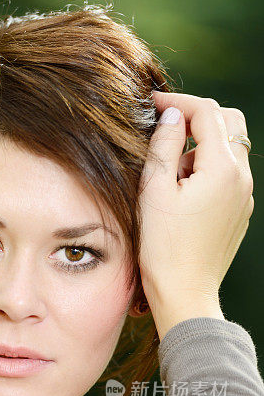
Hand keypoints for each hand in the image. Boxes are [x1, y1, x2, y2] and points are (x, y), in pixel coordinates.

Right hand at [138, 91, 253, 314]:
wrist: (184, 293)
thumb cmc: (164, 248)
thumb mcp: (154, 191)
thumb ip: (163, 145)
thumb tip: (171, 115)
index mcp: (222, 169)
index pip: (206, 113)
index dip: (178, 102)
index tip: (152, 103)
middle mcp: (241, 178)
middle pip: (229, 123)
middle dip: (197, 119)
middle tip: (165, 131)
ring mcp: (244, 197)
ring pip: (229, 150)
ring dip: (200, 148)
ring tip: (169, 178)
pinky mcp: (239, 212)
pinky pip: (228, 176)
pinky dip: (207, 171)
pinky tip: (182, 195)